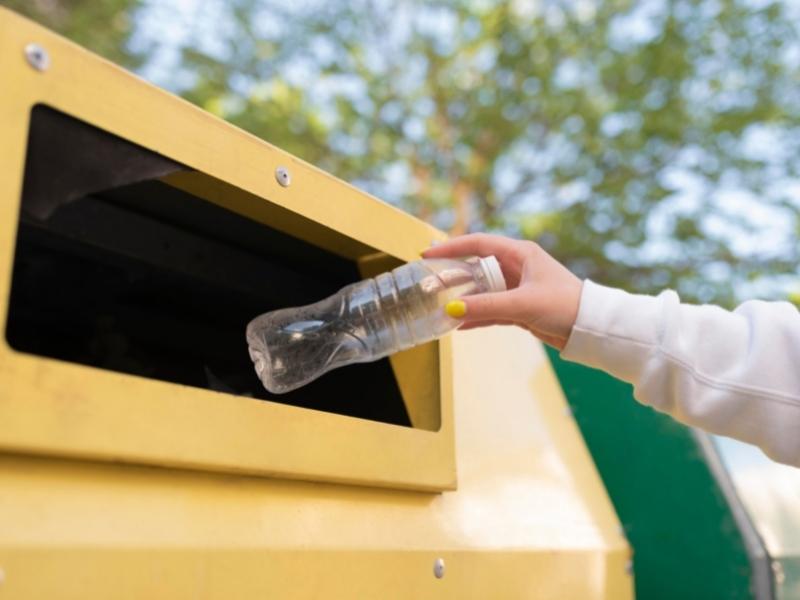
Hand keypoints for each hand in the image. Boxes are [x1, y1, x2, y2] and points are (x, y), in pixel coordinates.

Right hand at [422, 233, 582, 349]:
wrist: (591, 328)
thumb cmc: (564, 305)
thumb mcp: (522, 304)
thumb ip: (487, 306)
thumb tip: (452, 309)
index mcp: (521, 254)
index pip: (478, 244)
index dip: (452, 247)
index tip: (428, 253)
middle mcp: (518, 267)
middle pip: (477, 267)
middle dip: (453, 276)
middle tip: (430, 284)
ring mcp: (518, 288)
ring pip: (483, 290)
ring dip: (464, 299)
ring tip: (440, 307)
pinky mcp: (520, 308)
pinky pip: (492, 309)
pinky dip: (477, 316)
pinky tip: (460, 325)